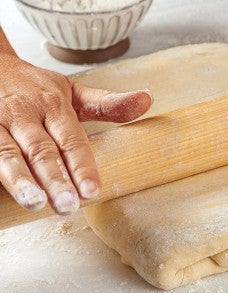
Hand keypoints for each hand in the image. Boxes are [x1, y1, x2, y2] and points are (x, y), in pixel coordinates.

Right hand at [0, 51, 151, 214]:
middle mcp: (25, 114)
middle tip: (68, 205)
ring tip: (35, 202)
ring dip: (20, 179)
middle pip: (41, 149)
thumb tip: (148, 99)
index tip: (92, 190)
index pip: (72, 139)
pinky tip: (4, 194)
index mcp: (54, 105)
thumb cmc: (37, 88)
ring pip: (7, 153)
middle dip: (55, 178)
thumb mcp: (73, 92)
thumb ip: (108, 103)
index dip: (82, 165)